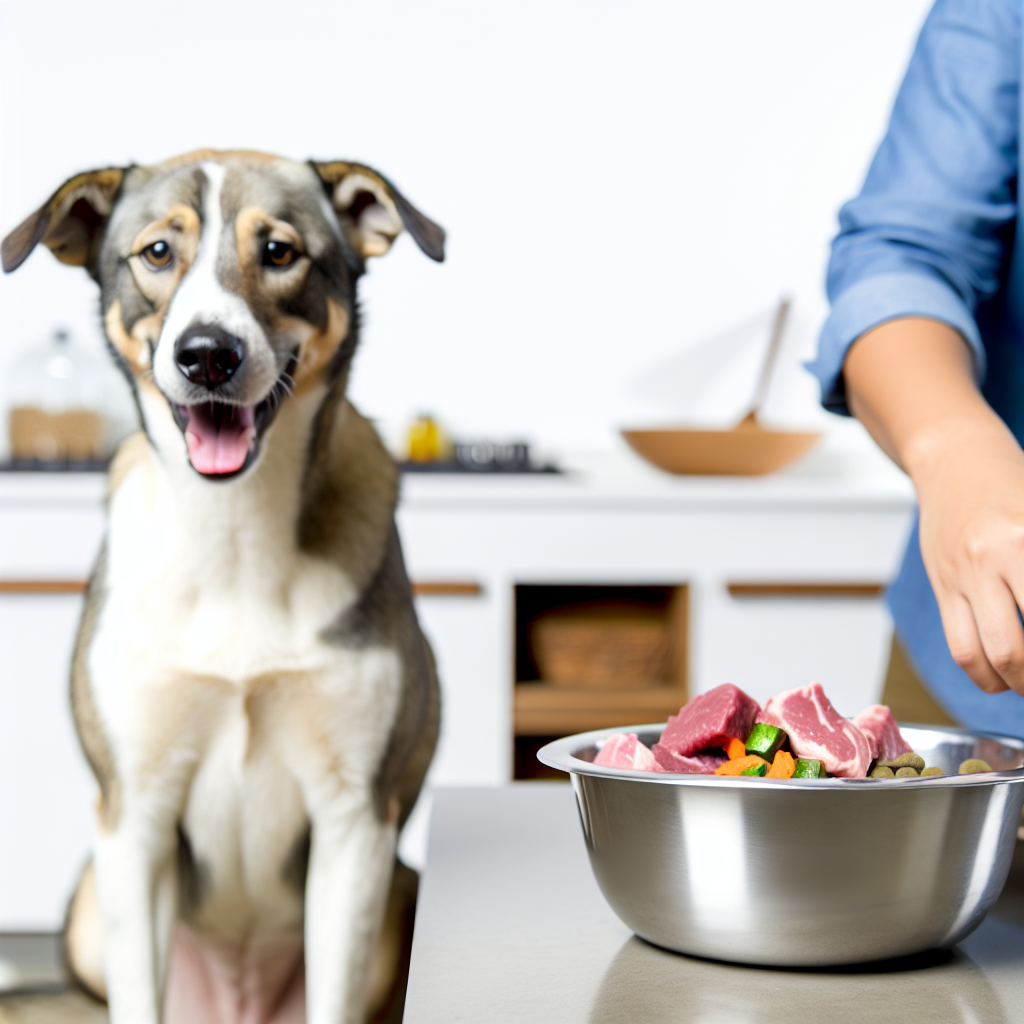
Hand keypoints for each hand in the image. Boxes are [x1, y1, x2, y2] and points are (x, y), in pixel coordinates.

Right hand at [913, 423, 1023, 694]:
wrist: (953, 461)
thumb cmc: (1012, 482)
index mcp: (1022, 541)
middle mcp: (989, 562)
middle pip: (1015, 649)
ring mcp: (961, 577)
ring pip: (981, 656)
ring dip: (1011, 682)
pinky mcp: (944, 587)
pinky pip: (960, 645)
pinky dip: (983, 672)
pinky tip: (1003, 674)